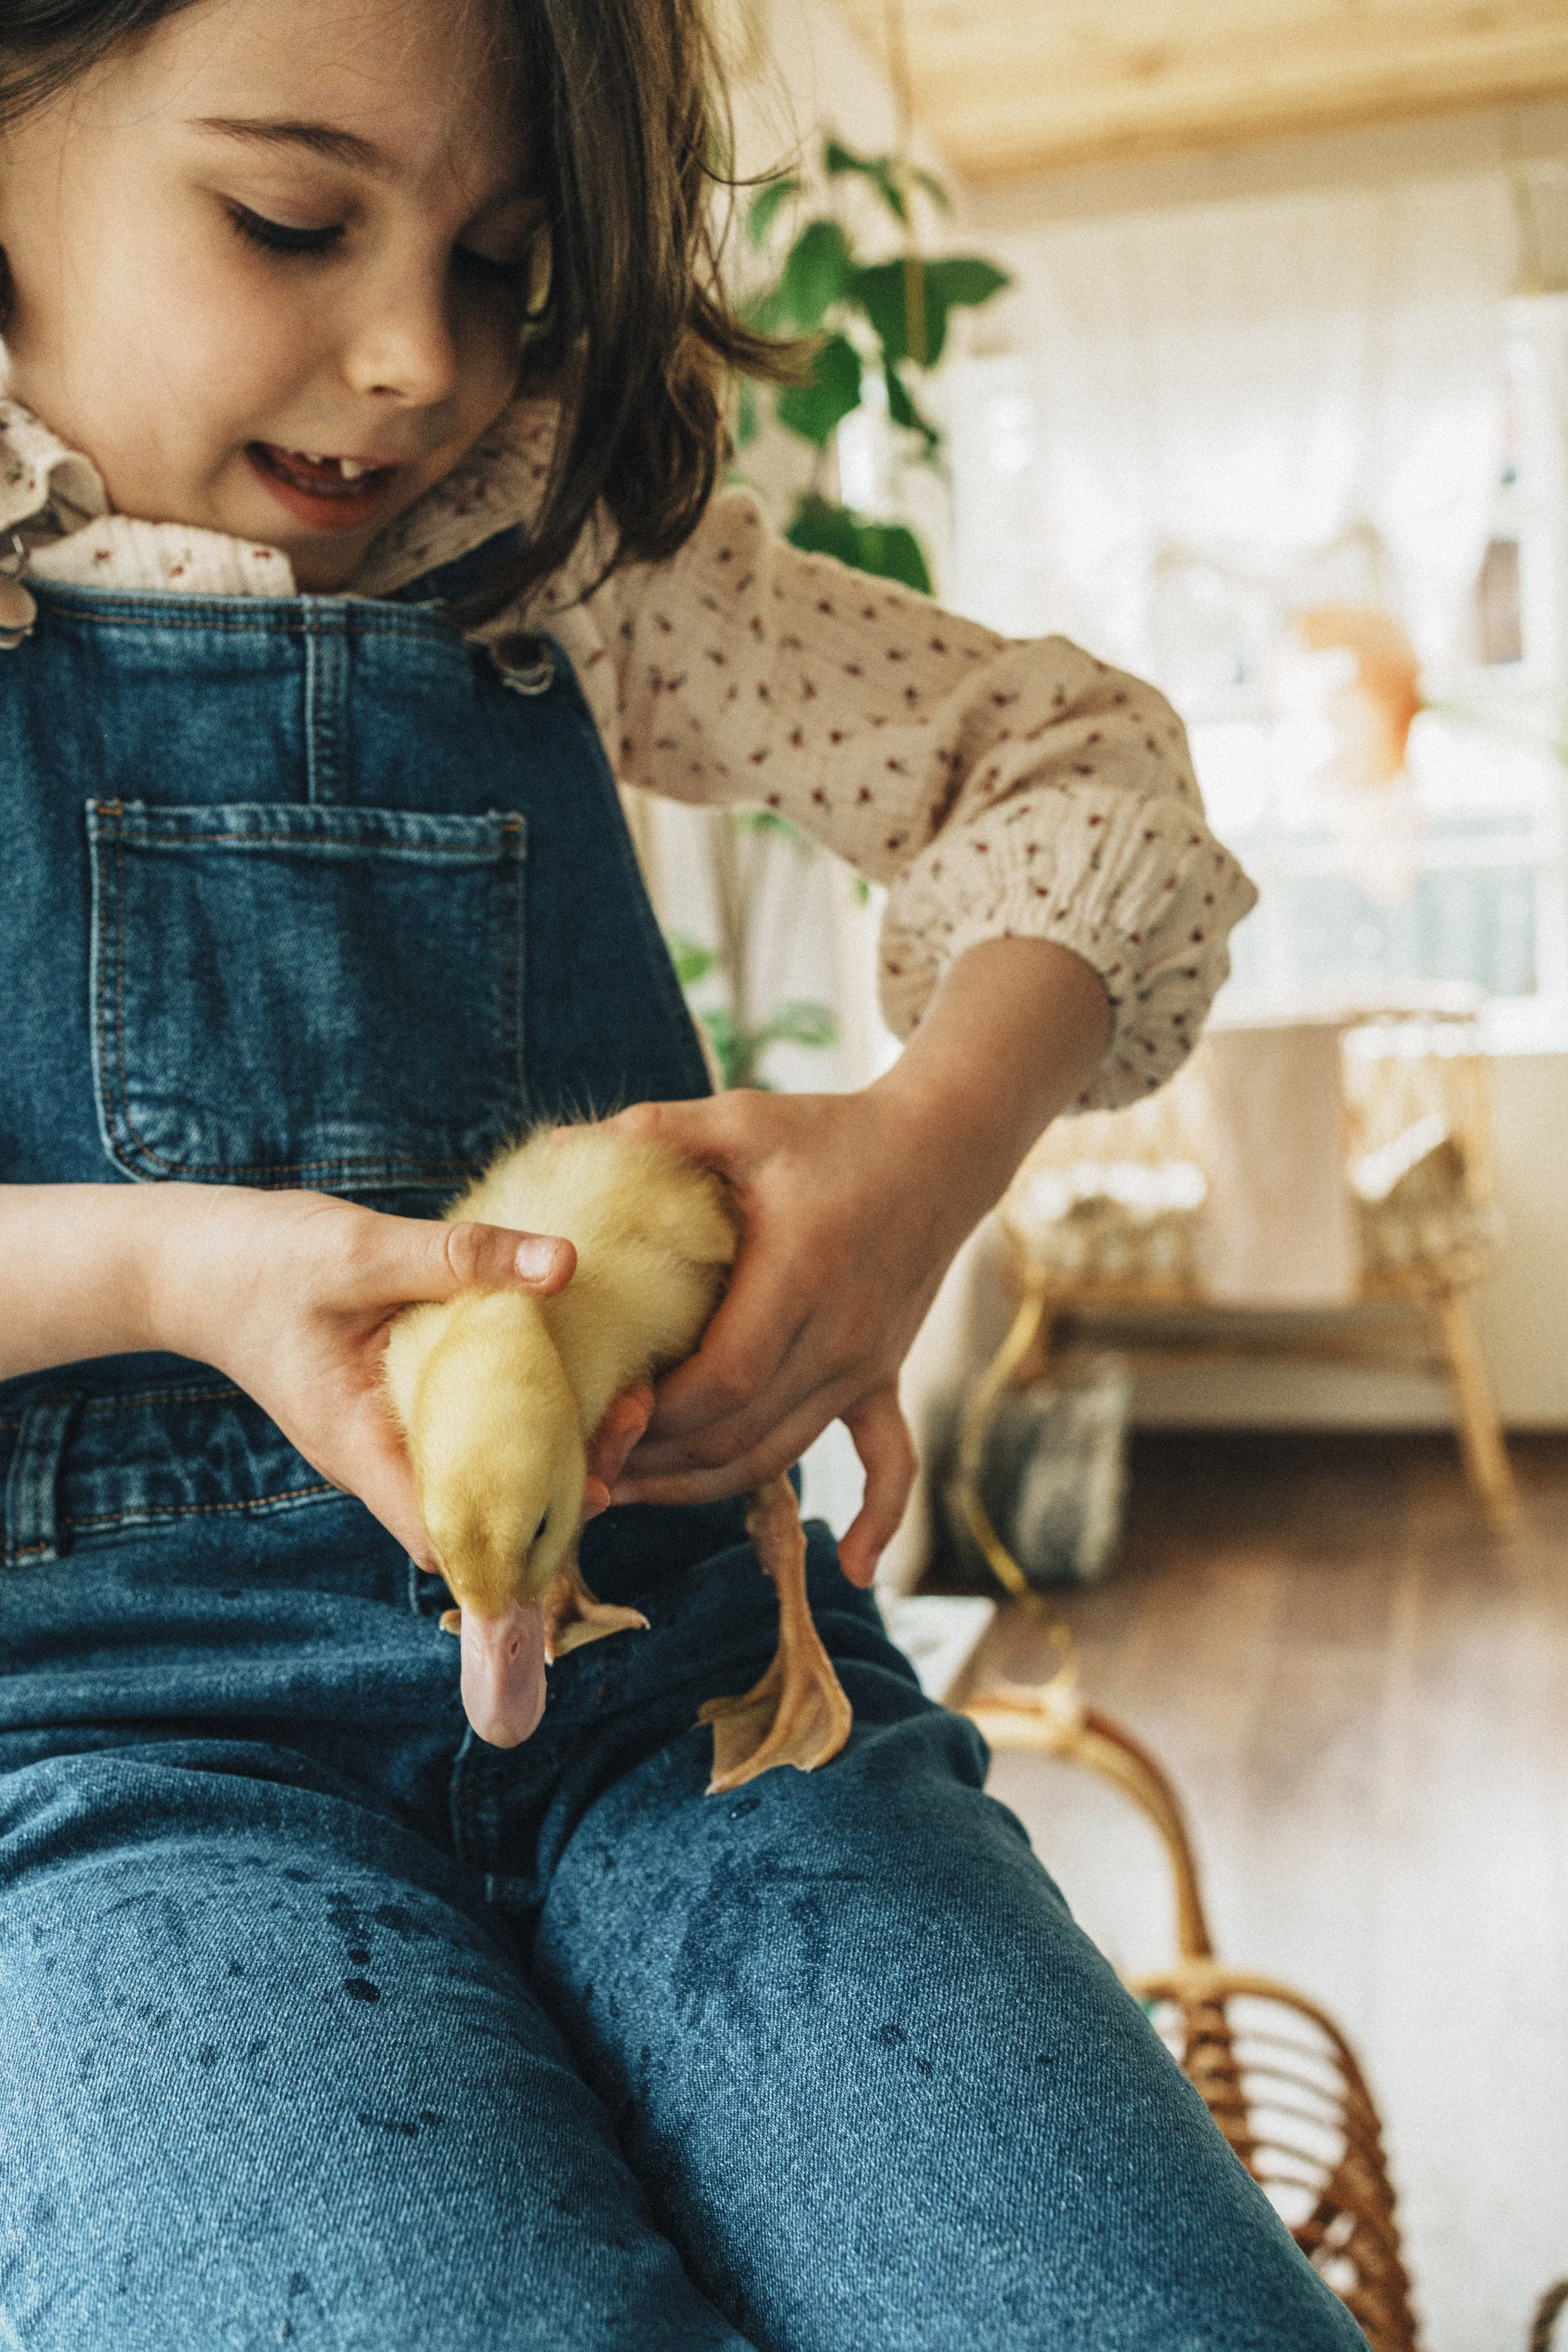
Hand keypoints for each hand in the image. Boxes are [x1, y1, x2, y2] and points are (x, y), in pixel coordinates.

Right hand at [147, 1185, 629, 1572]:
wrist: (192, 1263)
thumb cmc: (262, 1261)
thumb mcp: (361, 1251)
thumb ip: (460, 1258)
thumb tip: (565, 1265)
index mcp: (362, 1447)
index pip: (449, 1534)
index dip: (522, 1533)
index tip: (595, 1491)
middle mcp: (381, 1457)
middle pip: (484, 1507)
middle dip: (565, 1481)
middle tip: (636, 1421)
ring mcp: (392, 1434)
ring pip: (485, 1466)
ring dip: (555, 1442)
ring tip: (629, 1395)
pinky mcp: (402, 1402)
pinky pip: (474, 1424)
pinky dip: (524, 1407)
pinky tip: (578, 1367)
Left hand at [600, 1088, 947, 1586]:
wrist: (941, 1147)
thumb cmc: (831, 1131)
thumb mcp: (743, 1119)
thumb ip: (657, 1132)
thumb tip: (561, 1139)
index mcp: (800, 1274)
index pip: (723, 1379)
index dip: (658, 1417)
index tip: (595, 1421)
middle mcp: (840, 1335)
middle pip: (741, 1434)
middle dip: (657, 1465)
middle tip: (580, 1474)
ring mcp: (867, 1364)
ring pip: (781, 1456)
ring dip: (704, 1489)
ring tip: (626, 1497)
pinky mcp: (883, 1376)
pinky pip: (891, 1463)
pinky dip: (877, 1519)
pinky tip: (854, 1571)